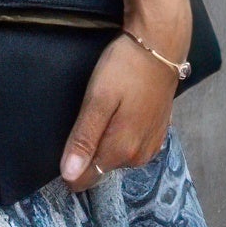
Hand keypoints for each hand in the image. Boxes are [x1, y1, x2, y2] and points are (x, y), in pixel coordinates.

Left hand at [58, 3, 191, 192]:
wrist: (160, 47)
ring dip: (105, 140)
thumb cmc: (124, 69)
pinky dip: (121, 134)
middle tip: (87, 115)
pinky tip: (119, 112)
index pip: (85, 179)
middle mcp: (138, 157)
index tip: (65, 141)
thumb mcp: (97, 100)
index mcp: (121, 151)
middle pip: (100, 167)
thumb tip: (68, 175)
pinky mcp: (157, 134)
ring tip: (104, 110)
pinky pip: (130, 146)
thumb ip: (84, 139)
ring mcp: (151, 146)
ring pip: (115, 157)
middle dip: (88, 150)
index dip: (69, 166)